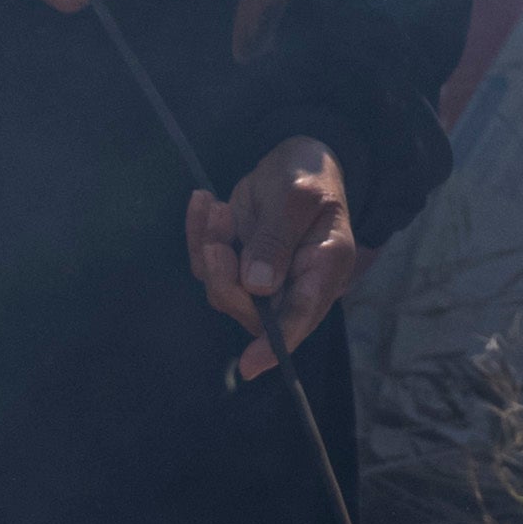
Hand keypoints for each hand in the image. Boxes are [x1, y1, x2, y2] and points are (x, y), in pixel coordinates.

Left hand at [186, 133, 364, 376]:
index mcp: (324, 270)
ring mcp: (262, 276)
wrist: (298, 158)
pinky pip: (207, 265)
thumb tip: (257, 287)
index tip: (250, 365)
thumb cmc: (310, 174)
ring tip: (215, 208)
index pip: (301, 317)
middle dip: (226, 279)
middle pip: (253, 312)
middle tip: (217, 232)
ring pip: (224, 289)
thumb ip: (278, 239)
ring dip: (210, 249)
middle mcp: (294, 283)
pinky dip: (198, 235)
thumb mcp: (299, 196)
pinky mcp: (237, 261)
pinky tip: (204, 201)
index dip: (276, 345)